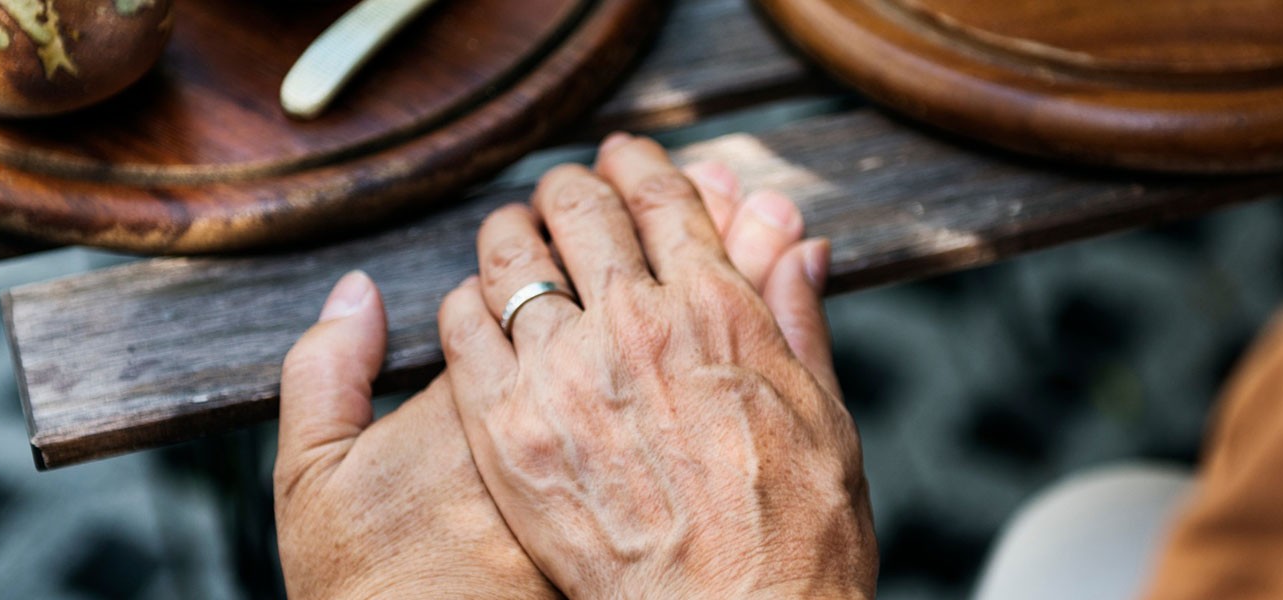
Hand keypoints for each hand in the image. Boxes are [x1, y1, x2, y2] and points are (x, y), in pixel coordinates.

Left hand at [437, 134, 875, 598]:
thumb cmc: (794, 538)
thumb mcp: (824, 414)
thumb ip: (797, 318)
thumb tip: (799, 246)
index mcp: (718, 309)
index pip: (659, 194)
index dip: (634, 162)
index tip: (620, 157)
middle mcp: (635, 325)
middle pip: (577, 207)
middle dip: (568, 190)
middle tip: (562, 198)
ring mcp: (564, 374)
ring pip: (508, 256)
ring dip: (509, 236)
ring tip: (511, 242)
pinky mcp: (507, 430)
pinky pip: (459, 329)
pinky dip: (462, 305)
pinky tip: (474, 315)